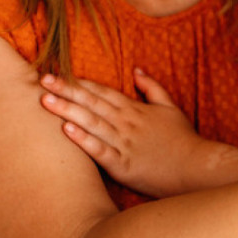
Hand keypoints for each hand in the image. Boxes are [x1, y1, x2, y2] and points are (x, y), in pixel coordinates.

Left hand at [40, 69, 213, 197]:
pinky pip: (100, 150)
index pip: (101, 92)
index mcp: (134, 110)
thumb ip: (152, 88)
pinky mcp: (123, 165)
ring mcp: (123, 144)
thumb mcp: (171, 107)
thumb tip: (136, 70)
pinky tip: (66, 130)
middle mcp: (126, 123)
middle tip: (42, 80)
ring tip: (46, 101)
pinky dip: (83, 139)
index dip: (78, 82)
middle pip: (91, 103)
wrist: (196, 168)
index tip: (57, 74)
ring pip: (91, 123)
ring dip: (67, 111)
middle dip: (66, 91)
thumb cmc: (183, 140)